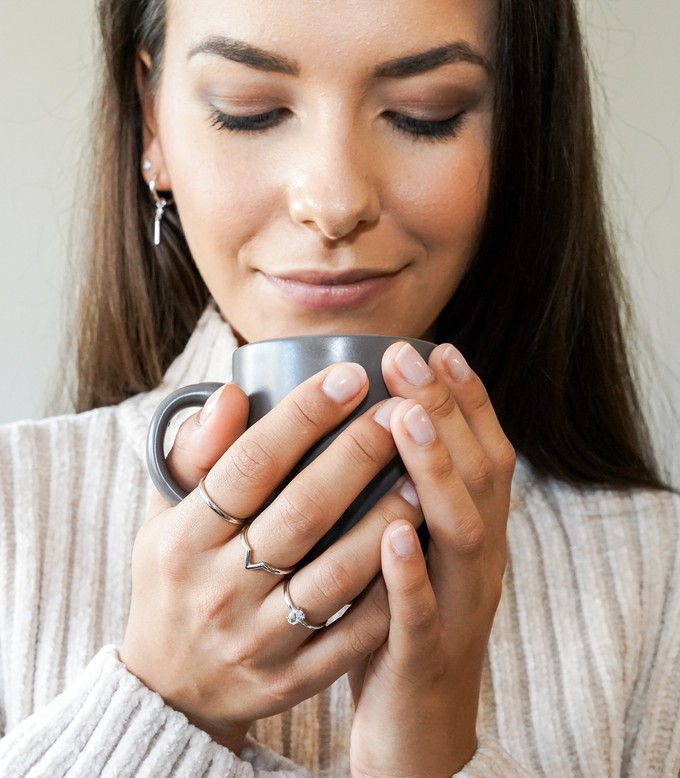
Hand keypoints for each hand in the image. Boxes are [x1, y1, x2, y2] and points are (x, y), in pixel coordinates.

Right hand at [120, 362, 420, 752]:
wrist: (166, 688)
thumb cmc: (172, 578)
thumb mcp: (162, 514)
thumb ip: (193, 452)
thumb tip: (232, 393)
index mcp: (183, 538)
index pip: (250, 464)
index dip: (303, 416)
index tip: (350, 377)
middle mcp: (219, 588)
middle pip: (303, 511)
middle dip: (358, 455)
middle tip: (401, 412)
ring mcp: (257, 639)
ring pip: (337, 573)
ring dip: (387, 519)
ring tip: (424, 474)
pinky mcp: (290, 678)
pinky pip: (351, 635)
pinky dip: (387, 591)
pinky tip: (418, 549)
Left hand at [349, 343, 514, 777]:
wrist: (420, 726)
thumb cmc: (401, 618)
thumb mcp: (408, 546)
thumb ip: (395, 492)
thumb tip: (363, 429)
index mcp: (472, 530)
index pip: (483, 452)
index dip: (466, 400)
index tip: (438, 349)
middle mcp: (478, 560)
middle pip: (477, 477)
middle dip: (445, 412)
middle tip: (408, 360)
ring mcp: (458, 607)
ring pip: (462, 533)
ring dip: (436, 472)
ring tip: (407, 420)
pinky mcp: (425, 654)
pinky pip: (421, 611)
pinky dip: (411, 570)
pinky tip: (393, 531)